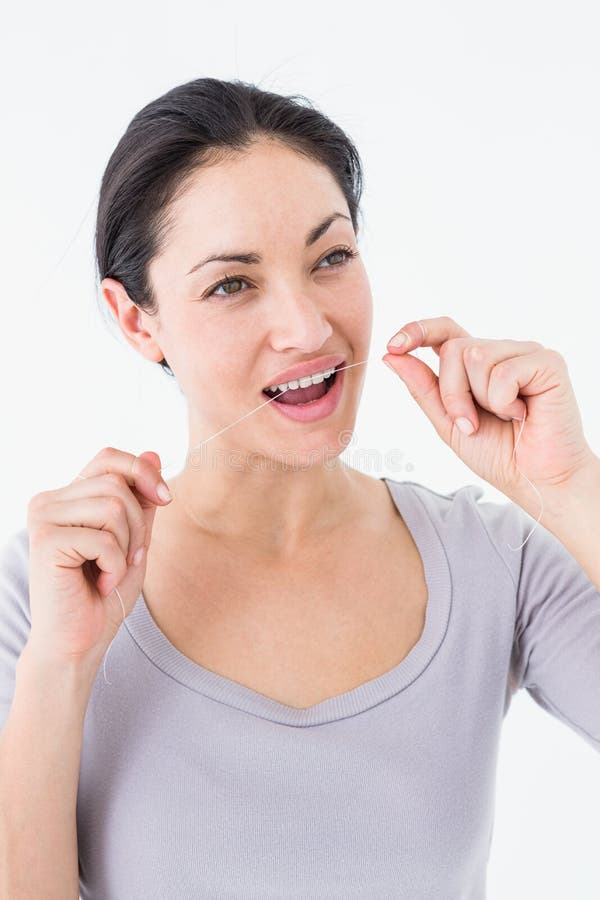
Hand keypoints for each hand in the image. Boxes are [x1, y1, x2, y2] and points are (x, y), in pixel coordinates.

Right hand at [25, 447, 172, 665]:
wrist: (78, 643)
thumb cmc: (103, 595)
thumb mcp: (134, 539)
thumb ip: (142, 500)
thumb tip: (153, 452)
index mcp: (68, 496)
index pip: (109, 457)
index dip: (143, 471)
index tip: (165, 498)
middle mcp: (49, 500)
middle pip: (117, 484)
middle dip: (139, 524)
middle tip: (126, 559)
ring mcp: (43, 518)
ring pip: (114, 507)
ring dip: (127, 547)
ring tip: (110, 572)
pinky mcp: (45, 541)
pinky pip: (104, 539)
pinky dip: (114, 566)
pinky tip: (98, 584)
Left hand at [382, 316, 596, 512]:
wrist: (536, 480)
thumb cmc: (499, 454)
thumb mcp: (447, 422)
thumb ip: (422, 388)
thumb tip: (390, 355)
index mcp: (477, 363)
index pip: (444, 331)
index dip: (418, 331)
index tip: (393, 346)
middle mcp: (501, 351)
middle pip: (453, 348)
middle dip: (452, 393)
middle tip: (472, 424)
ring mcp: (525, 354)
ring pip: (475, 355)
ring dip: (478, 399)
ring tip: (503, 417)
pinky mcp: (547, 363)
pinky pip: (503, 371)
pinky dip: (503, 401)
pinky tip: (522, 414)